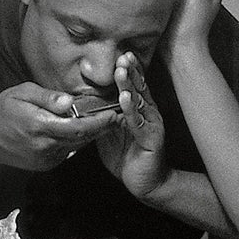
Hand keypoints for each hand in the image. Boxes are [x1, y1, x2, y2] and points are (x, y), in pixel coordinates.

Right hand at [0, 83, 120, 171]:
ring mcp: (45, 158)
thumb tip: (68, 101)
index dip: (98, 122)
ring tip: (108, 120)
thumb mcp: (21, 93)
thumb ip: (46, 97)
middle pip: (81, 138)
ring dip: (92, 134)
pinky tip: (84, 129)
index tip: (114, 114)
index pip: (76, 126)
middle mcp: (44, 146)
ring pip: (76, 146)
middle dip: (102, 128)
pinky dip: (77, 140)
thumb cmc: (3, 110)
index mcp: (39, 126)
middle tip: (120, 116)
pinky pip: (67, 151)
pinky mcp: (46, 165)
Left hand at [96, 52, 168, 198]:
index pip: (136, 85)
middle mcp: (149, 113)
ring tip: (121, 72)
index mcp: (140, 110)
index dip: (130, 70)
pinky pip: (139, 123)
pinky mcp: (152, 139)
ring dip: (129, 86)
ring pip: (139, 101)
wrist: (147, 184)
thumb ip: (104, 117)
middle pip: (139, 88)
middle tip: (122, 56)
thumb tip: (86, 103)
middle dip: (130, 71)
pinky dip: (131, 110)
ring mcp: (152, 125)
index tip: (122, 55)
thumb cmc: (129, 157)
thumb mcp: (112, 133)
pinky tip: (125, 99)